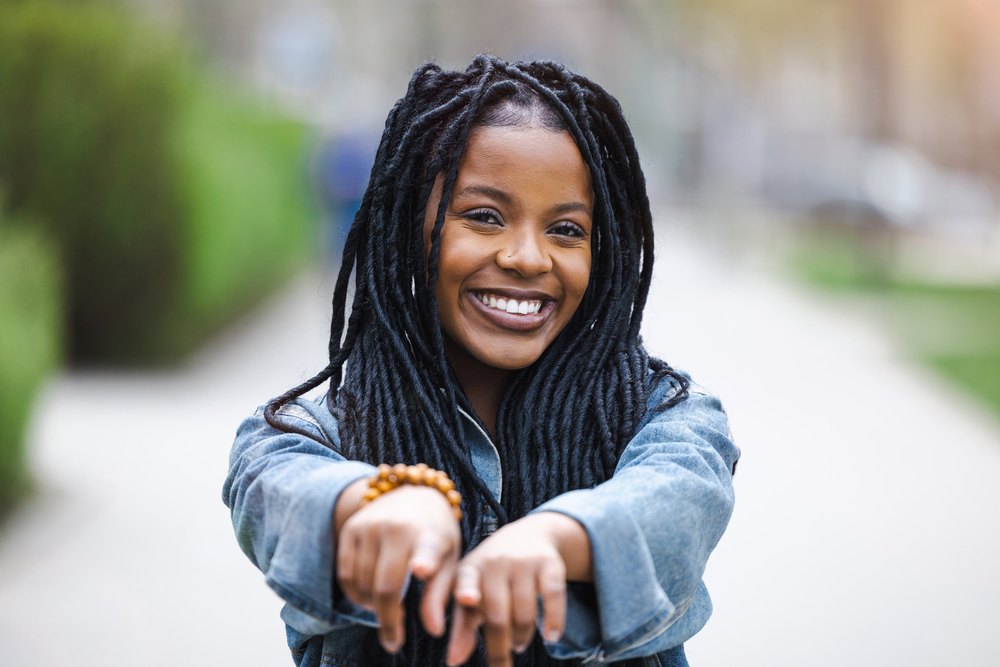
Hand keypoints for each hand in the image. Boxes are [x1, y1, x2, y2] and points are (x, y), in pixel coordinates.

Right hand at [335, 482, 460, 653]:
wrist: (413, 493)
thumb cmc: (435, 534)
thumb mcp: (447, 559)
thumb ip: (438, 595)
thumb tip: (435, 631)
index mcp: (429, 534)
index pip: (426, 548)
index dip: (424, 560)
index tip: (422, 569)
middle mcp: (397, 527)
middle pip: (385, 586)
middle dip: (388, 621)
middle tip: (393, 641)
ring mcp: (370, 526)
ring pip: (363, 583)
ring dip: (371, 607)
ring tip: (386, 613)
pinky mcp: (351, 528)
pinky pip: (345, 573)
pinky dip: (354, 594)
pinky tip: (367, 601)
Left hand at [445, 512, 590, 666]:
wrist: (528, 535)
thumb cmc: (492, 574)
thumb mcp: (473, 591)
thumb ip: (462, 625)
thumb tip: (454, 661)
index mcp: (470, 569)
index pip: (465, 581)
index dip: (466, 591)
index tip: (467, 599)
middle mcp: (495, 562)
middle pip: (497, 614)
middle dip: (499, 647)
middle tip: (502, 664)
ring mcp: (523, 561)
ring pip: (524, 612)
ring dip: (521, 636)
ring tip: (519, 642)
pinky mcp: (549, 563)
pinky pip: (553, 596)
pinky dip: (554, 620)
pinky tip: (552, 636)